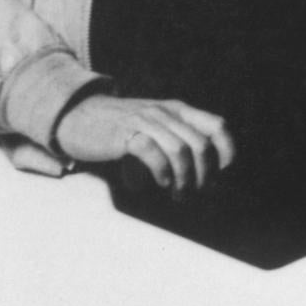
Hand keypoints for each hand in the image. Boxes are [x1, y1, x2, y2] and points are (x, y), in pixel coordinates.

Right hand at [53, 93, 235, 195]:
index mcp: (178, 110)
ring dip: (185, 179)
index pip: (218, 126)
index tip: (223, 175)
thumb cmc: (121, 130)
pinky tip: (162, 183)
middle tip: (196, 193)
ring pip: (180, 150)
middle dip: (204, 176)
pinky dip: (162, 172)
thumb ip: (178, 140)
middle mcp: (165, 112)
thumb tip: (207, 177)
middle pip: (201, 145)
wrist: (78, 116)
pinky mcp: (125, 134)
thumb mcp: (155, 127)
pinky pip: (152, 152)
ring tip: (179, 195)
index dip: (227, 152)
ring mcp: (145, 121)